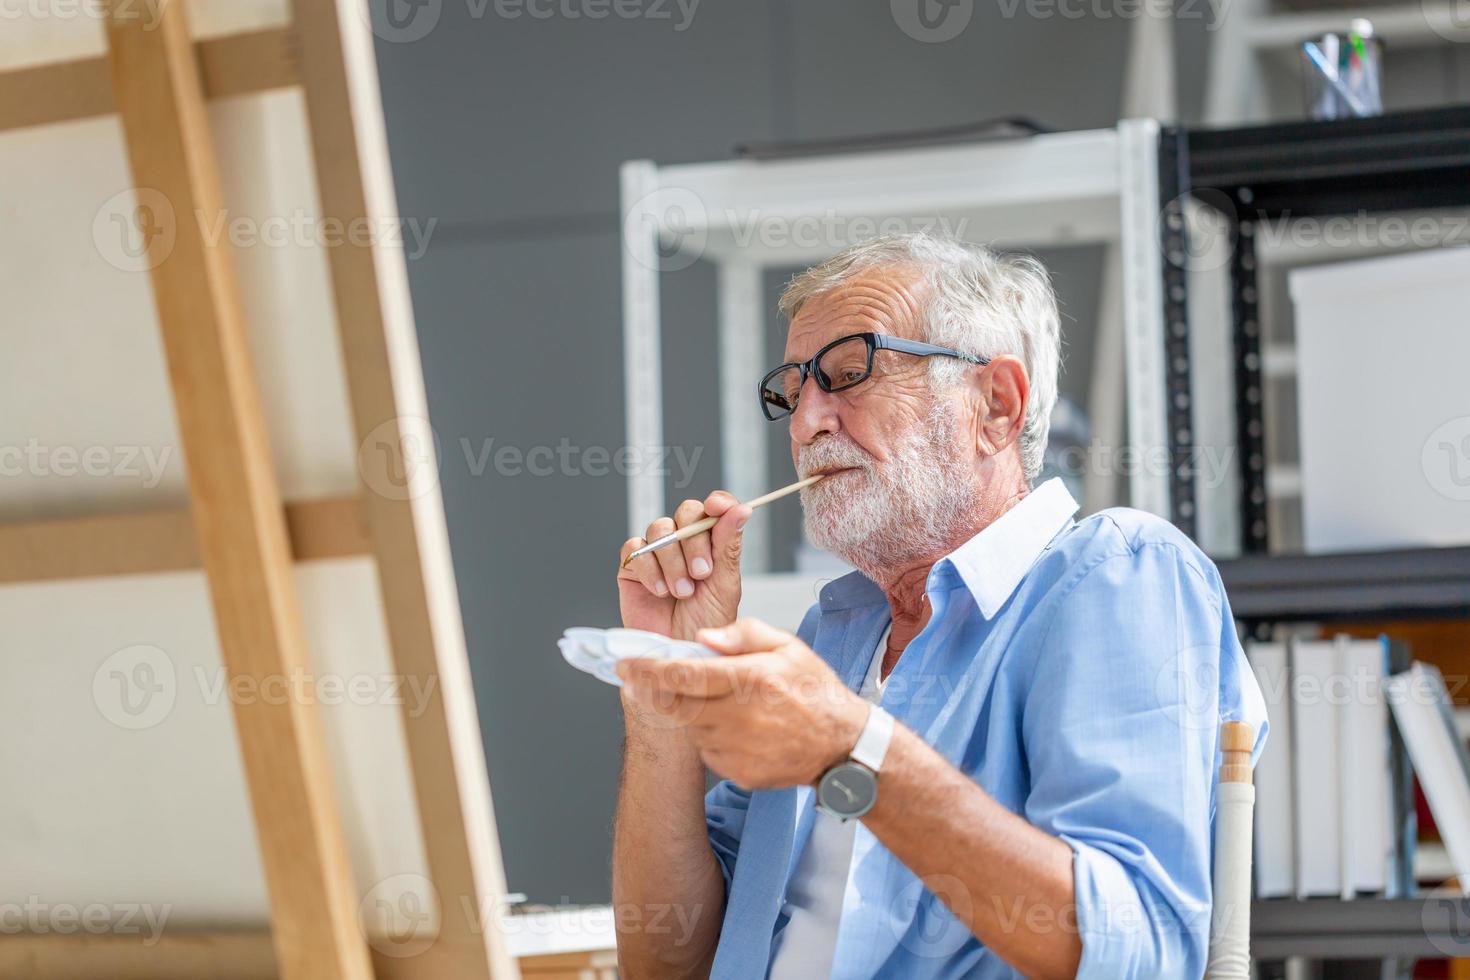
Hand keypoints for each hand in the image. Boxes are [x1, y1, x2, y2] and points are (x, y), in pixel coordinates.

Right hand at [617, 491, 751, 642]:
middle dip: (693, 542)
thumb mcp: (724, 584)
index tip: (718, 506)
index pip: (715, 508)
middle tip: (701, 573)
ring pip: (660, 529)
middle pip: (685, 513)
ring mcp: (657, 553)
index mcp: (712, 543)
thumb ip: (728, 544)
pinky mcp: (632, 566)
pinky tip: (659, 590)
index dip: (717, 502)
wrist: (678, 652)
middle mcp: (684, 544)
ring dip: (672, 561)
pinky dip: (648, 568)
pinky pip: (635, 548)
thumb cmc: (705, 624)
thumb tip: (741, 509)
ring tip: (681, 592)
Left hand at [617, 618, 869, 788]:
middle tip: (646, 682)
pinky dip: (712, 737)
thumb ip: (743, 634)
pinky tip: (741, 729)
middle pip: (675, 705)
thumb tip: (703, 637)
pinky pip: (709, 751)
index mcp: (748, 679)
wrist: (843, 747)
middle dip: (655, 693)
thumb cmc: (815, 691)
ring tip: (725, 704)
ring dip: (693, 713)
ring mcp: (737, 749)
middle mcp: (738, 716)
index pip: (683, 673)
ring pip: (692, 727)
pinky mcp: (738, 773)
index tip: (624, 665)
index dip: (648, 670)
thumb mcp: (788, 647)